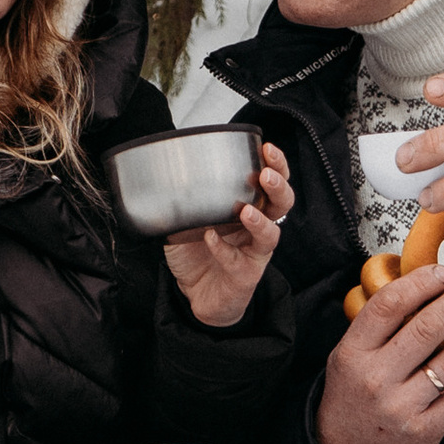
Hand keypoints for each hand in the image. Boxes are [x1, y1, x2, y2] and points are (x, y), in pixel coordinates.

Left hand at [163, 140, 293, 326]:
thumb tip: (162, 176)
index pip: (271, 182)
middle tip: (266, 174)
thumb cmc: (198, 254)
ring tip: (246, 210)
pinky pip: (237, 260)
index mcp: (250, 208)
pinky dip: (222, 248)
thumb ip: (182, 202)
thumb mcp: (186, 220)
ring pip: (271, 234)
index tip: (266, 148)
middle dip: (278, 185)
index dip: (275, 165)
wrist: (197, 295)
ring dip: (260, 220)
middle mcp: (257, 229)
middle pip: (282, 203)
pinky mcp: (244, 274)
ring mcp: (253, 252)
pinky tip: (209, 238)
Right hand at [316, 260, 443, 443]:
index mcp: (353, 354)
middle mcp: (375, 379)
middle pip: (427, 328)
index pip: (389, 306)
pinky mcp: (425, 432)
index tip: (441, 273)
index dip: (421, 283)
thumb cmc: (351, 396)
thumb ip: (378, 326)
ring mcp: (401, 408)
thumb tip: (423, 287)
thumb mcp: (349, 356)